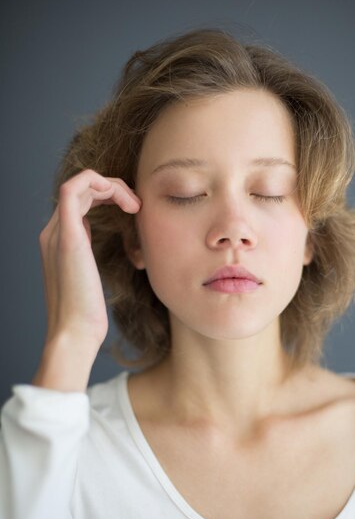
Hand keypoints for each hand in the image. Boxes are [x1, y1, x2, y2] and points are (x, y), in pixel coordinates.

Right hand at [38, 168, 140, 355]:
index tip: (133, 210)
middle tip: (137, 205)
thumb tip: (99, 250)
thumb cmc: (87, 314)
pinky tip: (127, 203)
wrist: (74, 334)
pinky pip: (73, 189)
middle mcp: (53, 233)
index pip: (80, 200)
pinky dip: (100, 184)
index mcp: (59, 241)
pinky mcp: (67, 237)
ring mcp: (57, 233)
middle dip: (112, 188)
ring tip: (135, 205)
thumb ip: (90, 259)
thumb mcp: (90, 280)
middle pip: (81, 189)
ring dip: (111, 186)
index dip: (107, 195)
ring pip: (79, 183)